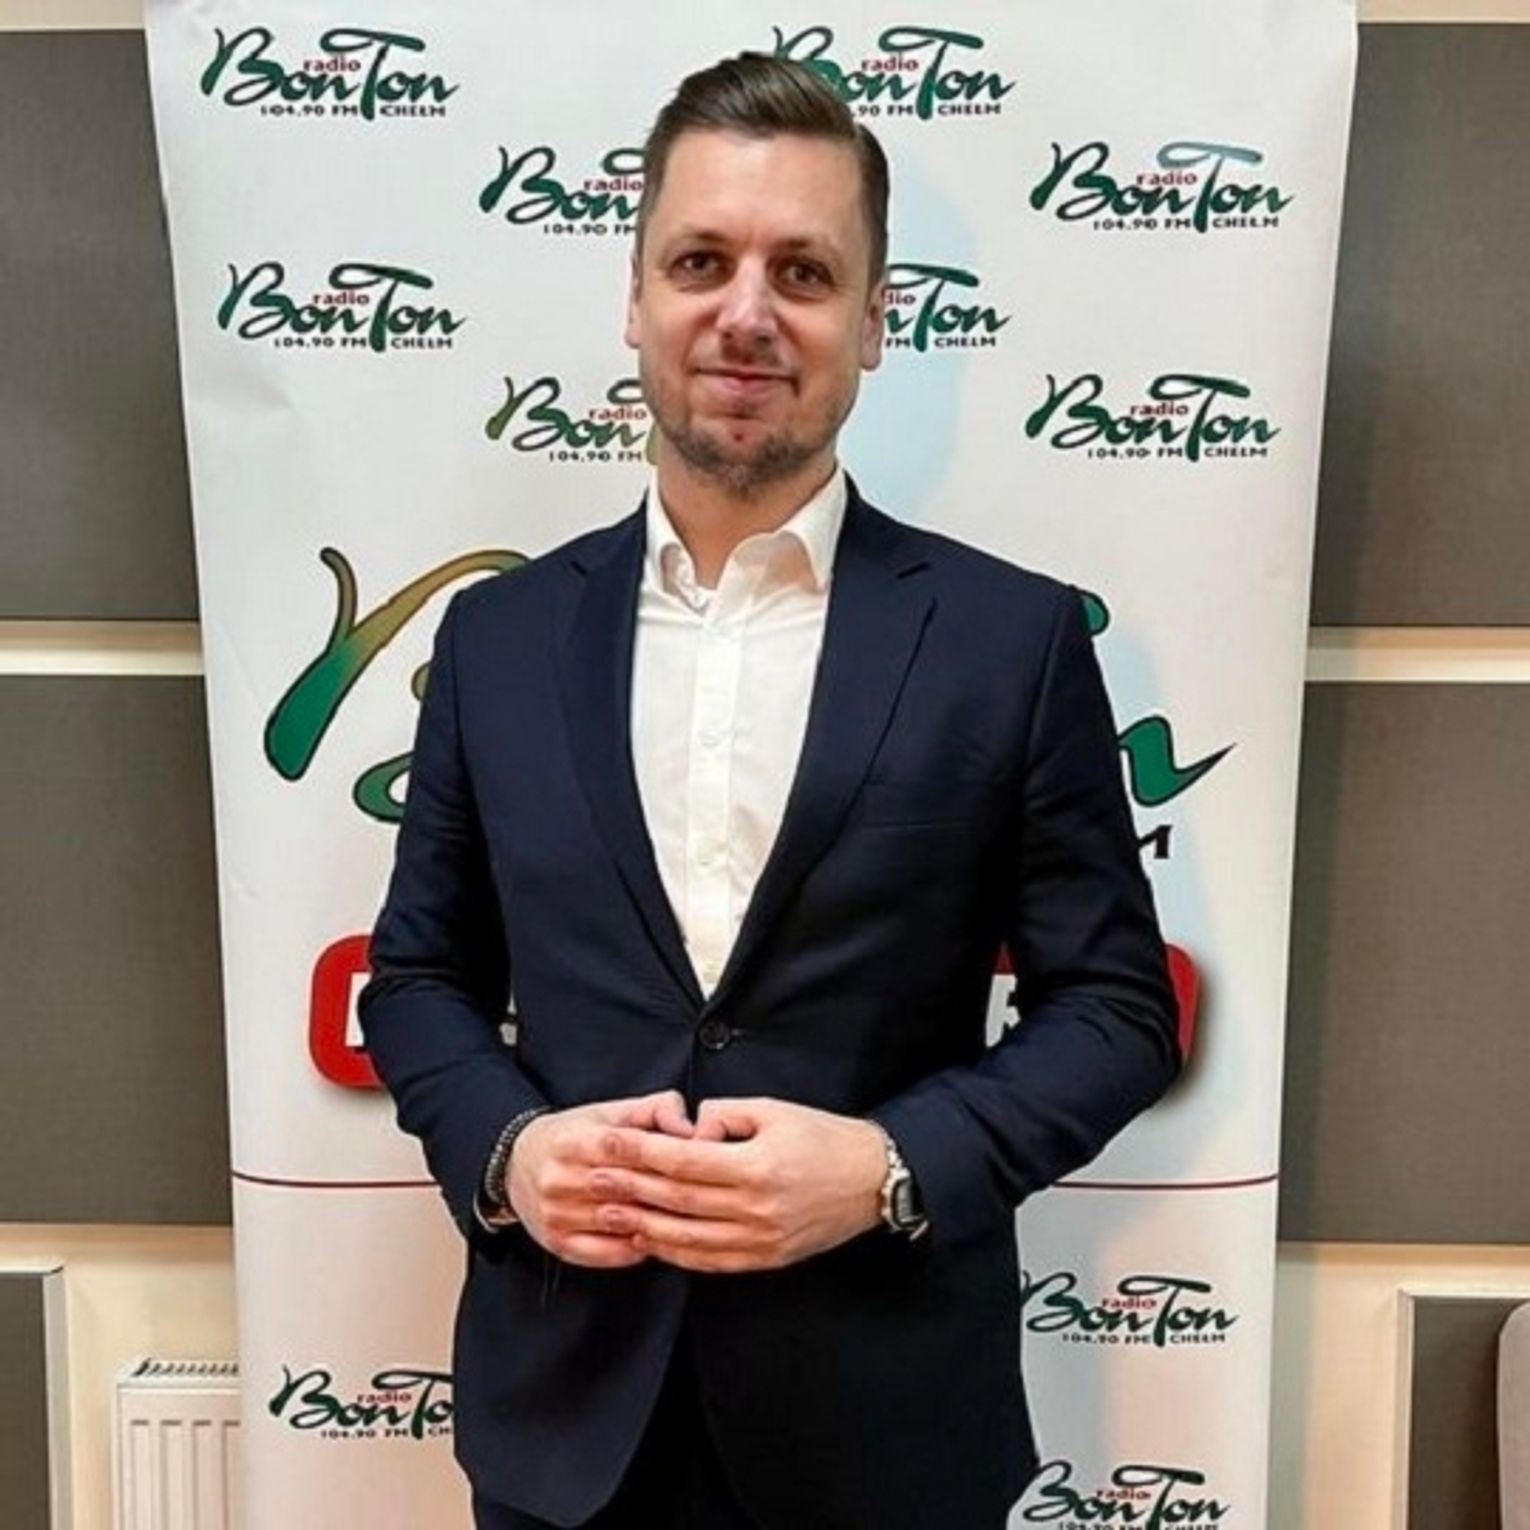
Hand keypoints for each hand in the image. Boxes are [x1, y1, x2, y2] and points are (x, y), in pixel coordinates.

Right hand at [506, 1091, 693, 1267]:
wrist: (516, 1163)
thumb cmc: (574, 1135)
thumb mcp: (610, 1112)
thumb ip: (656, 1109)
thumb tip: (690, 1128)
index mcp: (573, 1141)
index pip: (625, 1149)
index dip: (664, 1157)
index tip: (695, 1164)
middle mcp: (559, 1179)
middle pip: (625, 1189)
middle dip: (666, 1192)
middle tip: (701, 1196)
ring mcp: (555, 1214)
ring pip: (618, 1224)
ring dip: (654, 1223)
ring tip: (683, 1220)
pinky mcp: (556, 1242)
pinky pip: (605, 1254)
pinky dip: (633, 1249)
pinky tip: (652, 1239)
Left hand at [587, 1098, 886, 1273]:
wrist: (871, 1180)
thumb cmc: (823, 1137)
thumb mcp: (775, 1110)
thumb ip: (726, 1115)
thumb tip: (690, 1127)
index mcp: (757, 1166)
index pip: (682, 1161)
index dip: (640, 1150)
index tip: (607, 1140)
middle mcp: (755, 1208)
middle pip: (677, 1201)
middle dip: (629, 1189)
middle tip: (592, 1179)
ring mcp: (760, 1239)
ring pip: (687, 1239)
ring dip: (642, 1227)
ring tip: (608, 1214)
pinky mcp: (765, 1259)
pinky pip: (710, 1261)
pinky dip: (676, 1253)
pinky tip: (651, 1241)